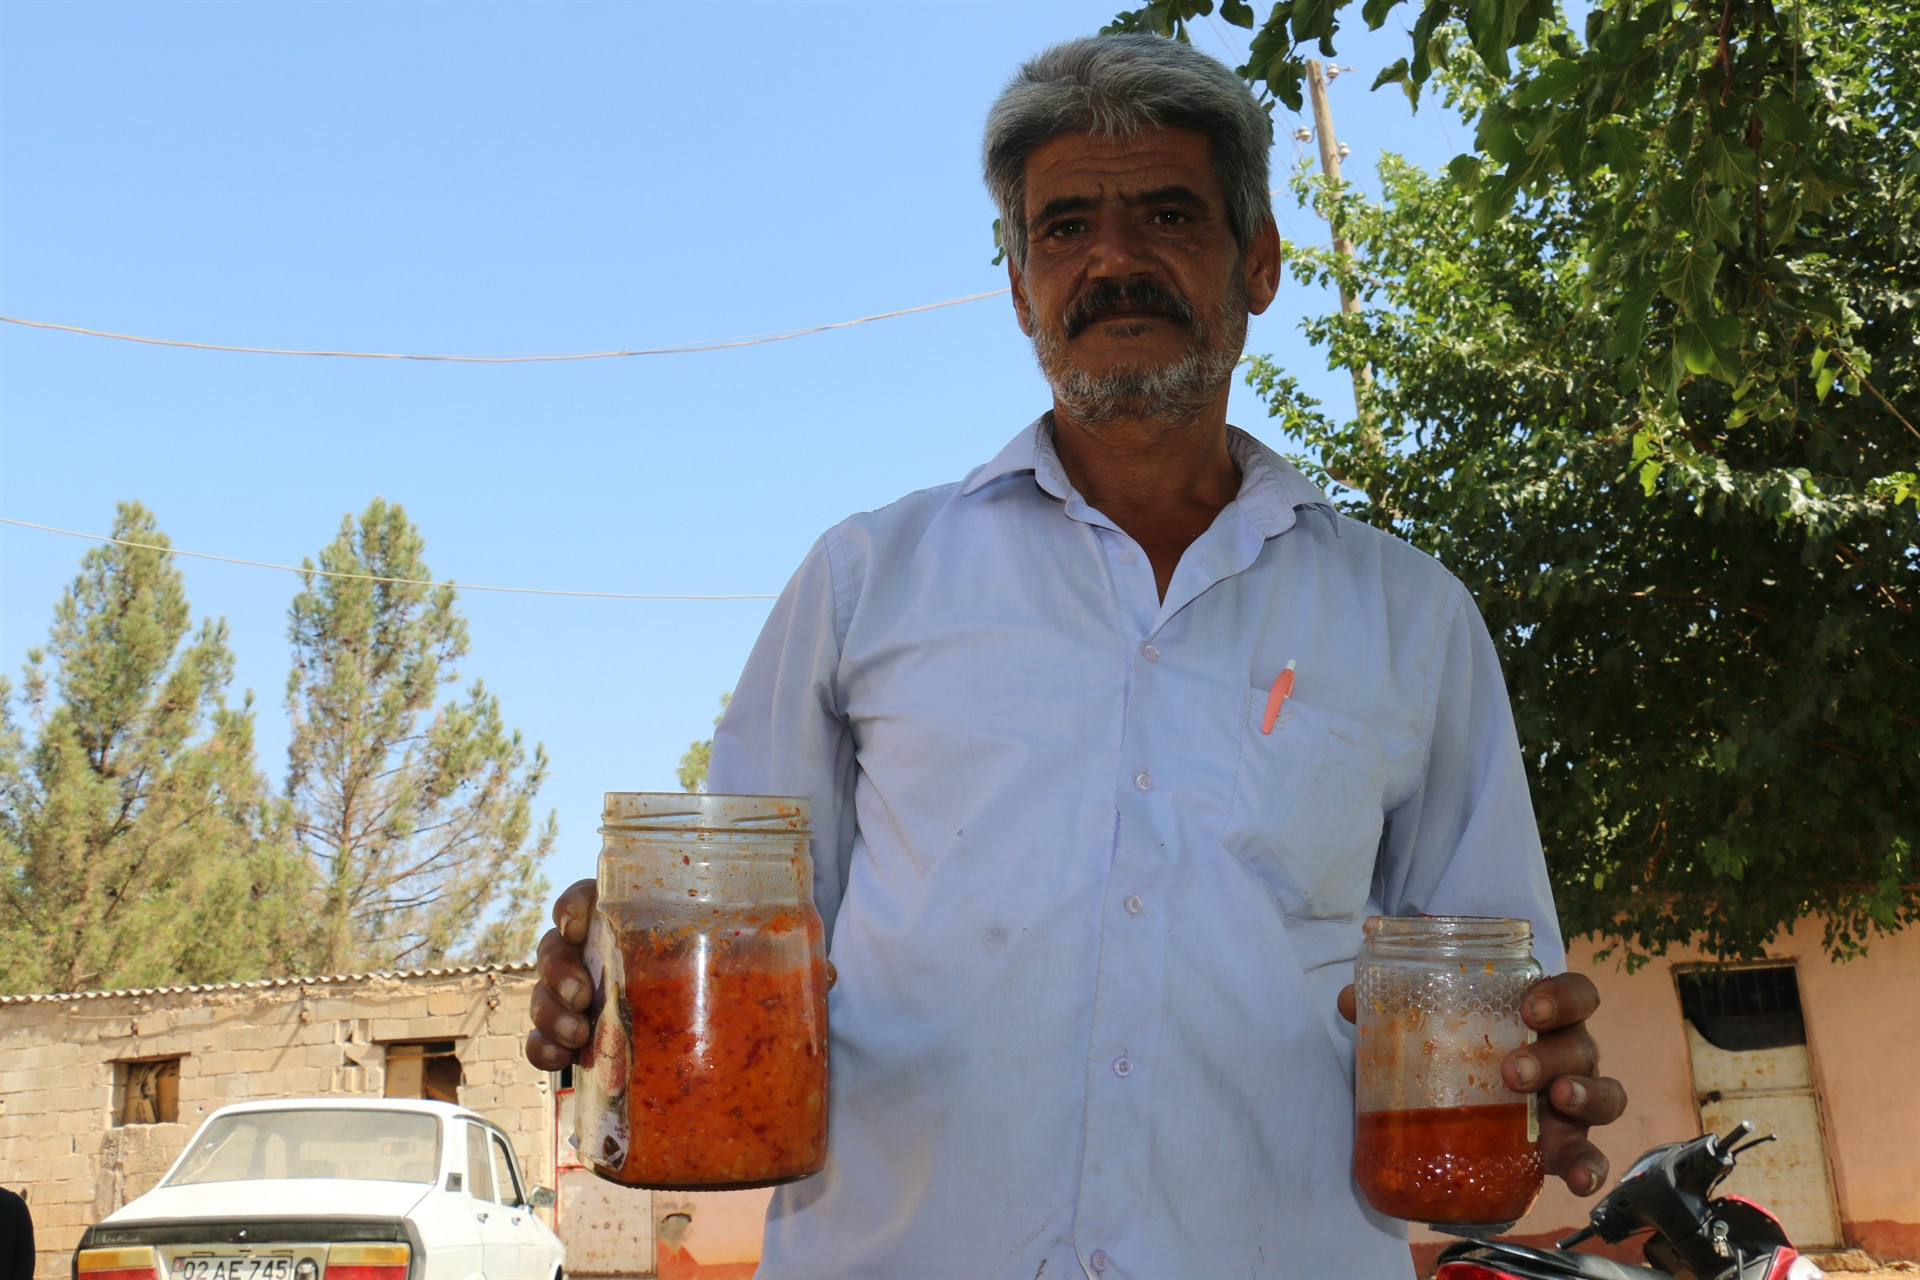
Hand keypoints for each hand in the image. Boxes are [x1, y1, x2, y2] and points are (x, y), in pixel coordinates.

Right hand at [524, 878, 840, 1071]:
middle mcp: (600, 954)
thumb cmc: (729, 980)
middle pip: (556, 946)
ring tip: (576, 1034)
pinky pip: (542, 1039)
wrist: (716, 1036)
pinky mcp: (579, 1039)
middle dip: (557, 967)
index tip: (581, 920)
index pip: (587, 897)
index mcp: (632, 921)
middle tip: (582, 992)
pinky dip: (541, 1048)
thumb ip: (783, 962)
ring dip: (547, 1010)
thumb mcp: (754, 968)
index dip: (573, 904)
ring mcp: (584, 997)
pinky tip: (559, 1061)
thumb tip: (830, 973)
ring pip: (543, 991)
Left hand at [1337, 972, 1627, 1195]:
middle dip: (1552, 1057)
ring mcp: (1573, 1099)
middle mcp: (1568, 1054)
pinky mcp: (1567, 1144)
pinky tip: (1578, 1180)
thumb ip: (1392, 1009)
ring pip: (1604, 1094)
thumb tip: (1349, 1000)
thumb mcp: (1430, 1026)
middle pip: (1581, 1046)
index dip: (1563, 996)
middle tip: (1512, 1071)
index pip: (1575, 993)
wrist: (1471, 1097)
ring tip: (1556, 1102)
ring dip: (1584, 1096)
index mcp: (1543, 1016)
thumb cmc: (1461, 1048)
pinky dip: (1591, 1167)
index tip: (1530, 1008)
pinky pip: (1593, 1156)